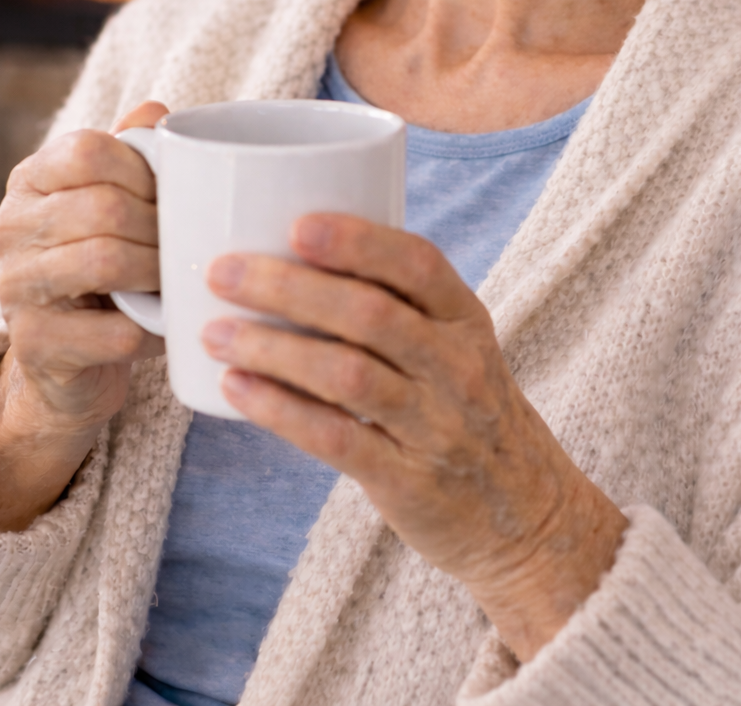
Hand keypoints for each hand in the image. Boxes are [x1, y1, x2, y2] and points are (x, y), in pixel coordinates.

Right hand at [0, 101, 166, 530]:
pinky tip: (160, 324)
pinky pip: (111, 330)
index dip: (143, 169)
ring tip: (175, 277)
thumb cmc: (103, 264)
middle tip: (185, 243)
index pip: (86, 149)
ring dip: (156, 271)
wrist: (71, 361)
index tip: (170, 194)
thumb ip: (132, 151)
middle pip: (103, 206)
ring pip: (104, 261)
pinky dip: (150, 328)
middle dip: (159, 225)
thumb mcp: (114, 199)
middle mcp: (11, 227)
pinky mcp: (33, 345)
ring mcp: (15, 287)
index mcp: (31, 180)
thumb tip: (157, 111)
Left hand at [203, 216, 625, 659]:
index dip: (358, 240)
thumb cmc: (467, 411)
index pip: (418, 264)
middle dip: (289, 287)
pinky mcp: (408, 481)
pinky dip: (280, 410)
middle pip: (369, 314)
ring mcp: (435, 426)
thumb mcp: (458, 347)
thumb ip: (397, 306)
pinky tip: (236, 388)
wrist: (526, 516)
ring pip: (345, 375)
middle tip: (224, 272)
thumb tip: (290, 252)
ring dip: (272, 347)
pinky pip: (336, 438)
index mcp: (466, 318)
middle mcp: (456, 367)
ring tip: (214, 331)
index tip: (297, 224)